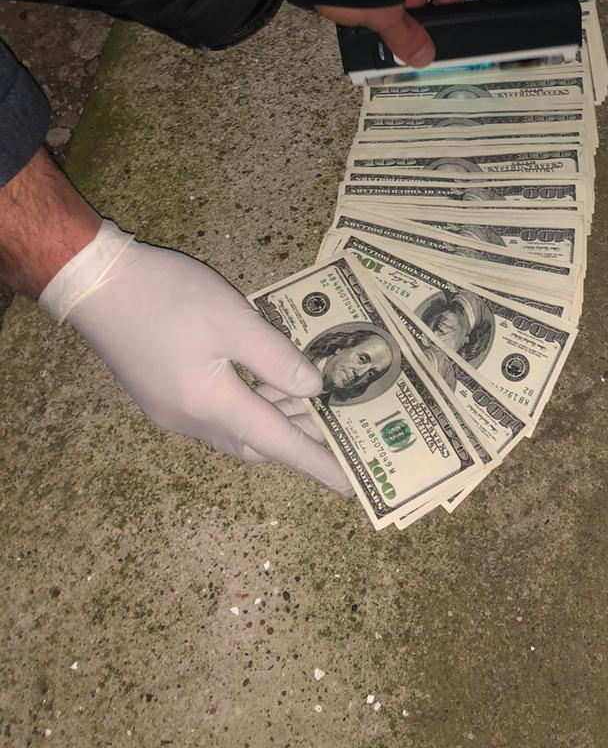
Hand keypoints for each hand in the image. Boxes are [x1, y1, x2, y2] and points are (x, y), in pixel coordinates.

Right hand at [38, 221, 352, 494]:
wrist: (94, 283)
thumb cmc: (166, 295)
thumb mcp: (232, 320)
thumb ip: (275, 358)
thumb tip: (315, 389)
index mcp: (210, 405)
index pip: (278, 443)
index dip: (318, 462)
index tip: (351, 486)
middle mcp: (190, 420)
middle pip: (256, 442)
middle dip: (299, 438)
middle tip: (340, 427)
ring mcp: (171, 410)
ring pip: (235, 429)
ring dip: (273, 418)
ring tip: (313, 399)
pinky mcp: (161, 393)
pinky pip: (216, 414)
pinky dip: (249, 405)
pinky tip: (268, 379)